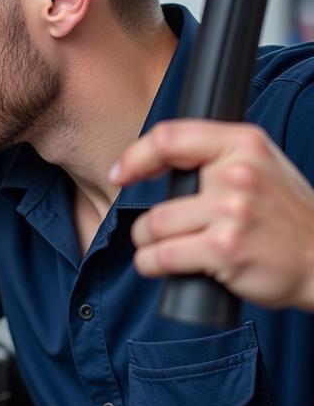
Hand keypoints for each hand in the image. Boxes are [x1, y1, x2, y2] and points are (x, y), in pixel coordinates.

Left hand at [111, 120, 313, 311]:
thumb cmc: (284, 217)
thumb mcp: (258, 166)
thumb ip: (214, 157)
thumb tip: (152, 161)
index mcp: (243, 143)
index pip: (168, 137)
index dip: (135, 157)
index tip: (121, 174)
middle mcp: (237, 173)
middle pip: (156, 200)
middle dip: (151, 226)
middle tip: (173, 236)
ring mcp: (231, 211)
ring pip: (153, 229)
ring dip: (150, 247)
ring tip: (172, 252)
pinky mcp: (224, 248)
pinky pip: (160, 257)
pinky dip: (152, 265)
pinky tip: (165, 267)